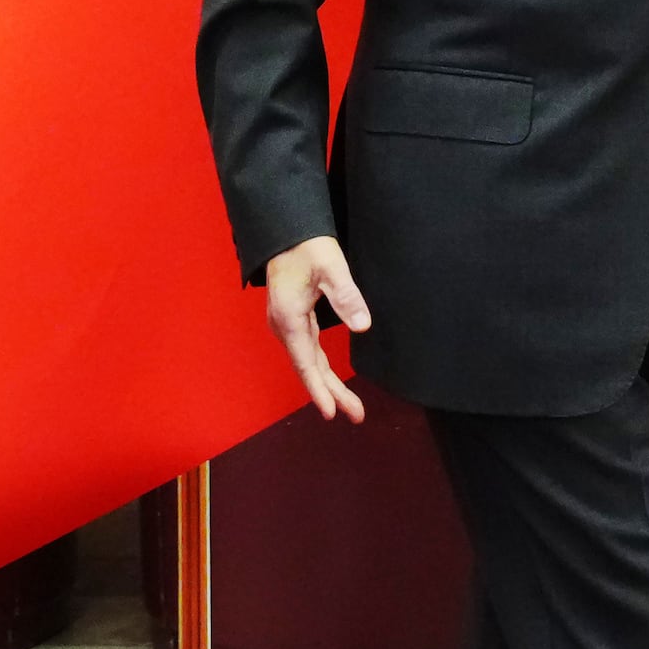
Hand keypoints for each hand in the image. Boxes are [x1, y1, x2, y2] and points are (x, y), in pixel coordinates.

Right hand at [262, 236, 371, 423]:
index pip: (306, 363)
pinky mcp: (293, 320)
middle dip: (332, 393)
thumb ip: (347, 296)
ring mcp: (287, 325)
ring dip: (328, 384)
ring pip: (308, 362)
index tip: (332, 413)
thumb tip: (363, 326)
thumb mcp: (331, 268)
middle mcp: (284, 327)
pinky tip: (331, 380)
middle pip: (309, 368)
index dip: (320, 390)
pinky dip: (320, 369)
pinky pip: (307, 351)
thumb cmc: (307, 247)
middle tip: (357, 415)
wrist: (285, 233)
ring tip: (349, 406)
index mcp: (290, 319)